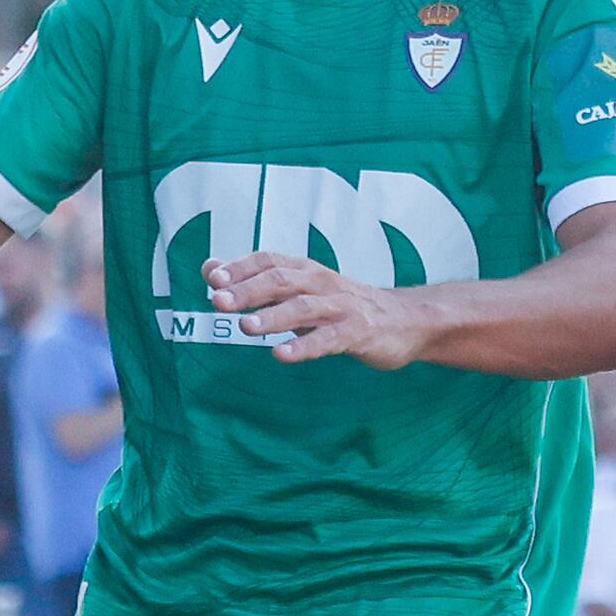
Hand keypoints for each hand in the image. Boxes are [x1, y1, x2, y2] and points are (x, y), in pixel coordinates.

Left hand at [209, 248, 424, 367]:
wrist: (406, 320)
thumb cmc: (342, 305)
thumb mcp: (299, 290)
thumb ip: (255, 282)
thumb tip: (210, 270)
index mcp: (305, 270)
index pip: (269, 261)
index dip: (241, 267)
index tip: (213, 277)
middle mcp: (321, 282)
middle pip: (281, 280)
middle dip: (248, 290)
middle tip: (218, 301)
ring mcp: (341, 307)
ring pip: (303, 307)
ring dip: (273, 315)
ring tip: (245, 326)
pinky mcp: (358, 332)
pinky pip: (328, 339)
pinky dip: (304, 346)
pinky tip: (281, 355)